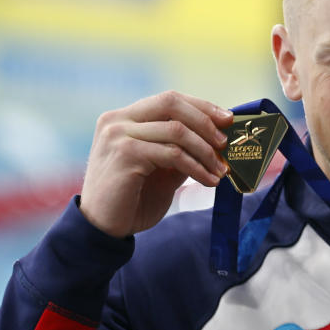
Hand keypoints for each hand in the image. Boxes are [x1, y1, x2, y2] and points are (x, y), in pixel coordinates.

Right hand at [79, 91, 233, 237]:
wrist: (102, 229)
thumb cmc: (132, 200)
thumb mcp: (161, 169)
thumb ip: (180, 150)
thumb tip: (217, 140)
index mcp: (124, 118)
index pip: (169, 100)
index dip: (201, 106)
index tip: (227, 119)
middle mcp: (117, 120)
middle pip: (172, 104)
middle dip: (205, 121)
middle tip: (225, 143)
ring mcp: (118, 135)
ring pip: (177, 131)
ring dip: (205, 151)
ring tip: (221, 171)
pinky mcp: (125, 154)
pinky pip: (173, 154)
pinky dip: (196, 167)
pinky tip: (208, 180)